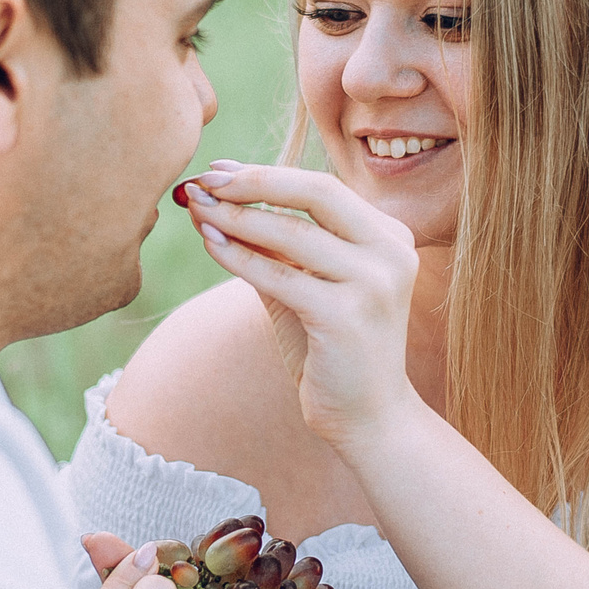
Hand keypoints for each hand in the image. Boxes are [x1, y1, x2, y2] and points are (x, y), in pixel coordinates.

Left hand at [178, 163, 423, 448]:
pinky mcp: (347, 317)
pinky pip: (281, 276)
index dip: (266, 175)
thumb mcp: (305, 287)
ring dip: (237, 218)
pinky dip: (239, 257)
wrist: (369, 418)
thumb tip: (217, 197)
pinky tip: (209, 244)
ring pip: (293, 233)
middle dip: (254, 183)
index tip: (218, 171)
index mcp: (389, 237)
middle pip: (317, 193)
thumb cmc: (333, 351)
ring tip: (197, 209)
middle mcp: (391, 252)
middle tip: (205, 181)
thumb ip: (272, 246)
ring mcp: (374, 284)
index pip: (322, 189)